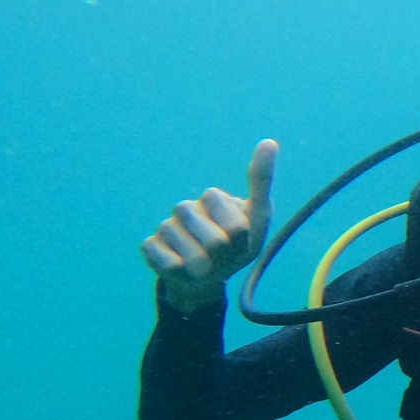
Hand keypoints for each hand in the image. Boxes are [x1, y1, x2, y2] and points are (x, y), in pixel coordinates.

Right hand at [141, 140, 277, 312]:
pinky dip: (181, 272)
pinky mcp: (150, 246)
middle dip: (225, 257)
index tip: (240, 240)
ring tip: (205, 265)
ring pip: (192, 253)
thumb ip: (261, 180)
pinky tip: (183, 268)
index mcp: (213, 197)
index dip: (242, 241)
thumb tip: (269, 141)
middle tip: (222, 256)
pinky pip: (168, 263)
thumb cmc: (236, 246)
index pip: (236, 226)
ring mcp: (167, 226)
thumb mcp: (258, 217)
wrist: (208, 278)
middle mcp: (186, 207)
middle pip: (216, 242)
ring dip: (205, 267)